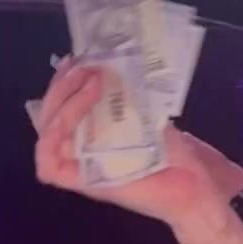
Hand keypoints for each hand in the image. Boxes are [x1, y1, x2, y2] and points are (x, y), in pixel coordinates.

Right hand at [35, 63, 242, 231]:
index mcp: (93, 134)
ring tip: (88, 81)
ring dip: (61, 104)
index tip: (77, 59)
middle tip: (82, 66)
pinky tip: (72, 116)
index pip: (61, 106)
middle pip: (49, 117)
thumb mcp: (146, 113)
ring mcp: (81, 167)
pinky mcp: (85, 184)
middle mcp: (82, 149)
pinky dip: (52, 139)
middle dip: (61, 87)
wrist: (196, 182)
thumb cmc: (174, 151)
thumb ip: (126, 95)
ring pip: (46, 136)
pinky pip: (49, 166)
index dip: (63, 82)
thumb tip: (108, 62)